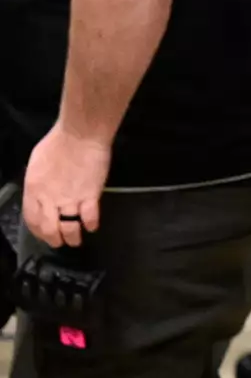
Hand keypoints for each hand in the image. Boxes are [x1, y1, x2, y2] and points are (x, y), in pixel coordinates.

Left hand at [23, 123, 110, 247]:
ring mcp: (70, 199)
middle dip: (54, 239)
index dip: (38, 231)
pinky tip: (92, 226)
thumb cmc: (58, 142)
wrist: (80, 135)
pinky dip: (91, 225)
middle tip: (59, 242)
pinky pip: (90, 217)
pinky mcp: (90, 196)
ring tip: (76, 240)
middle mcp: (50, 199)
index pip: (32, 219)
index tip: (44, 234)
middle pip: (49, 228)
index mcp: (34, 190)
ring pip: (69, 228)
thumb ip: (39, 182)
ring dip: (72, 237)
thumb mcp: (37, 163)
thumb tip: (43, 191)